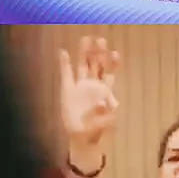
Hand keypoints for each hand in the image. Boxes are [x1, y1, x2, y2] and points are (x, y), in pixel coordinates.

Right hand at [60, 36, 119, 164]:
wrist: (81, 138)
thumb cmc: (95, 131)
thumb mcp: (103, 125)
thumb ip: (104, 115)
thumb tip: (103, 103)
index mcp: (104, 91)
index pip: (110, 73)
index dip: (113, 64)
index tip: (115, 54)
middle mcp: (93, 85)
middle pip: (97, 65)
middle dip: (99, 52)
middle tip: (100, 40)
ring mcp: (80, 86)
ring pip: (83, 66)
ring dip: (84, 53)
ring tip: (85, 39)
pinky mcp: (67, 90)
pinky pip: (66, 74)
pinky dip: (64, 63)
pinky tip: (63, 52)